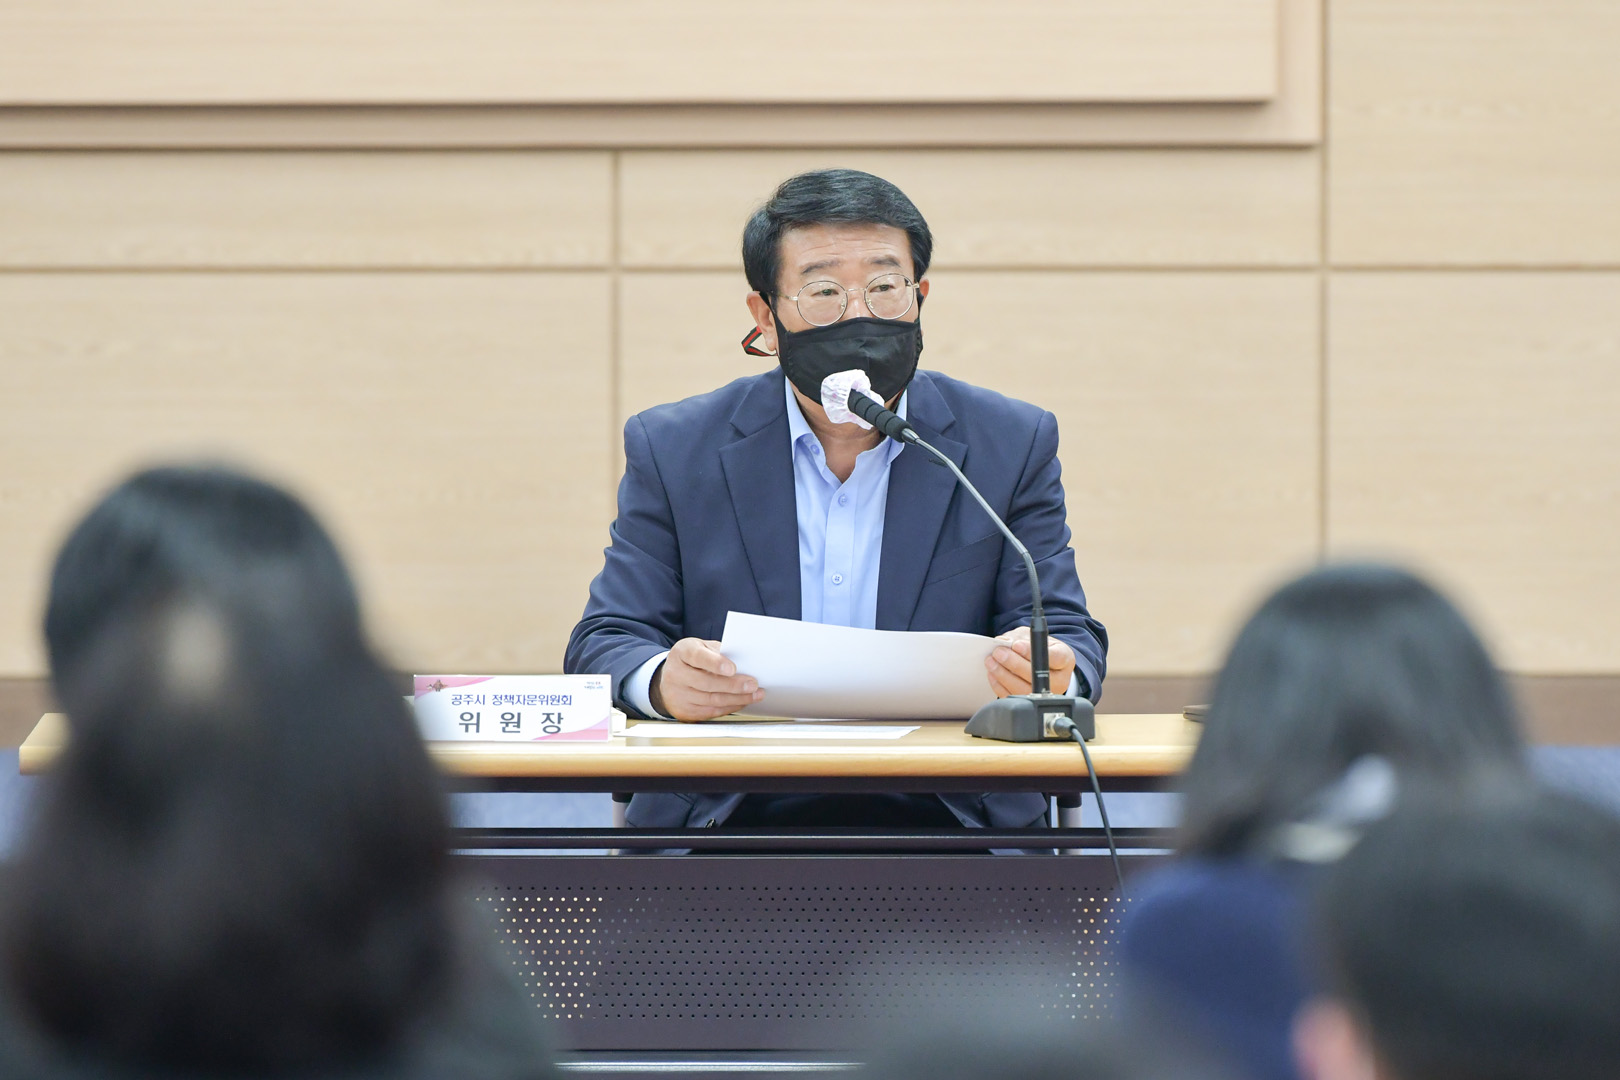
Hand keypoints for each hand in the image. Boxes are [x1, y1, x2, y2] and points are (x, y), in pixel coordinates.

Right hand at [649, 637, 764, 720]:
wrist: (668, 679)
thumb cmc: (690, 660)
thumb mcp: (701, 647)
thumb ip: (718, 651)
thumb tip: (744, 661)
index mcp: (681, 653)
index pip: (698, 657)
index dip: (715, 663)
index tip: (733, 668)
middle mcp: (676, 674)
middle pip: (707, 683)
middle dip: (733, 685)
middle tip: (753, 684)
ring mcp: (678, 695)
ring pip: (712, 700)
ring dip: (737, 698)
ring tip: (755, 694)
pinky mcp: (684, 711)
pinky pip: (711, 711)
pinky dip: (730, 707)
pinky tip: (742, 701)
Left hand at [985, 626, 1075, 697]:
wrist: (1043, 664)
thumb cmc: (1040, 648)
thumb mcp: (1033, 636)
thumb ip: (1020, 637)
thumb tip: (1004, 641)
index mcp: (1065, 659)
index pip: (1054, 657)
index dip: (1032, 652)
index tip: (1016, 645)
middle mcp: (1059, 679)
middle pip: (1037, 675)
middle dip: (1014, 663)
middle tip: (999, 652)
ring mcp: (1045, 693)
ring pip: (1023, 689)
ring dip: (1003, 674)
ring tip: (991, 661)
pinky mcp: (1030, 701)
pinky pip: (1013, 696)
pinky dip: (999, 685)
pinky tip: (992, 673)